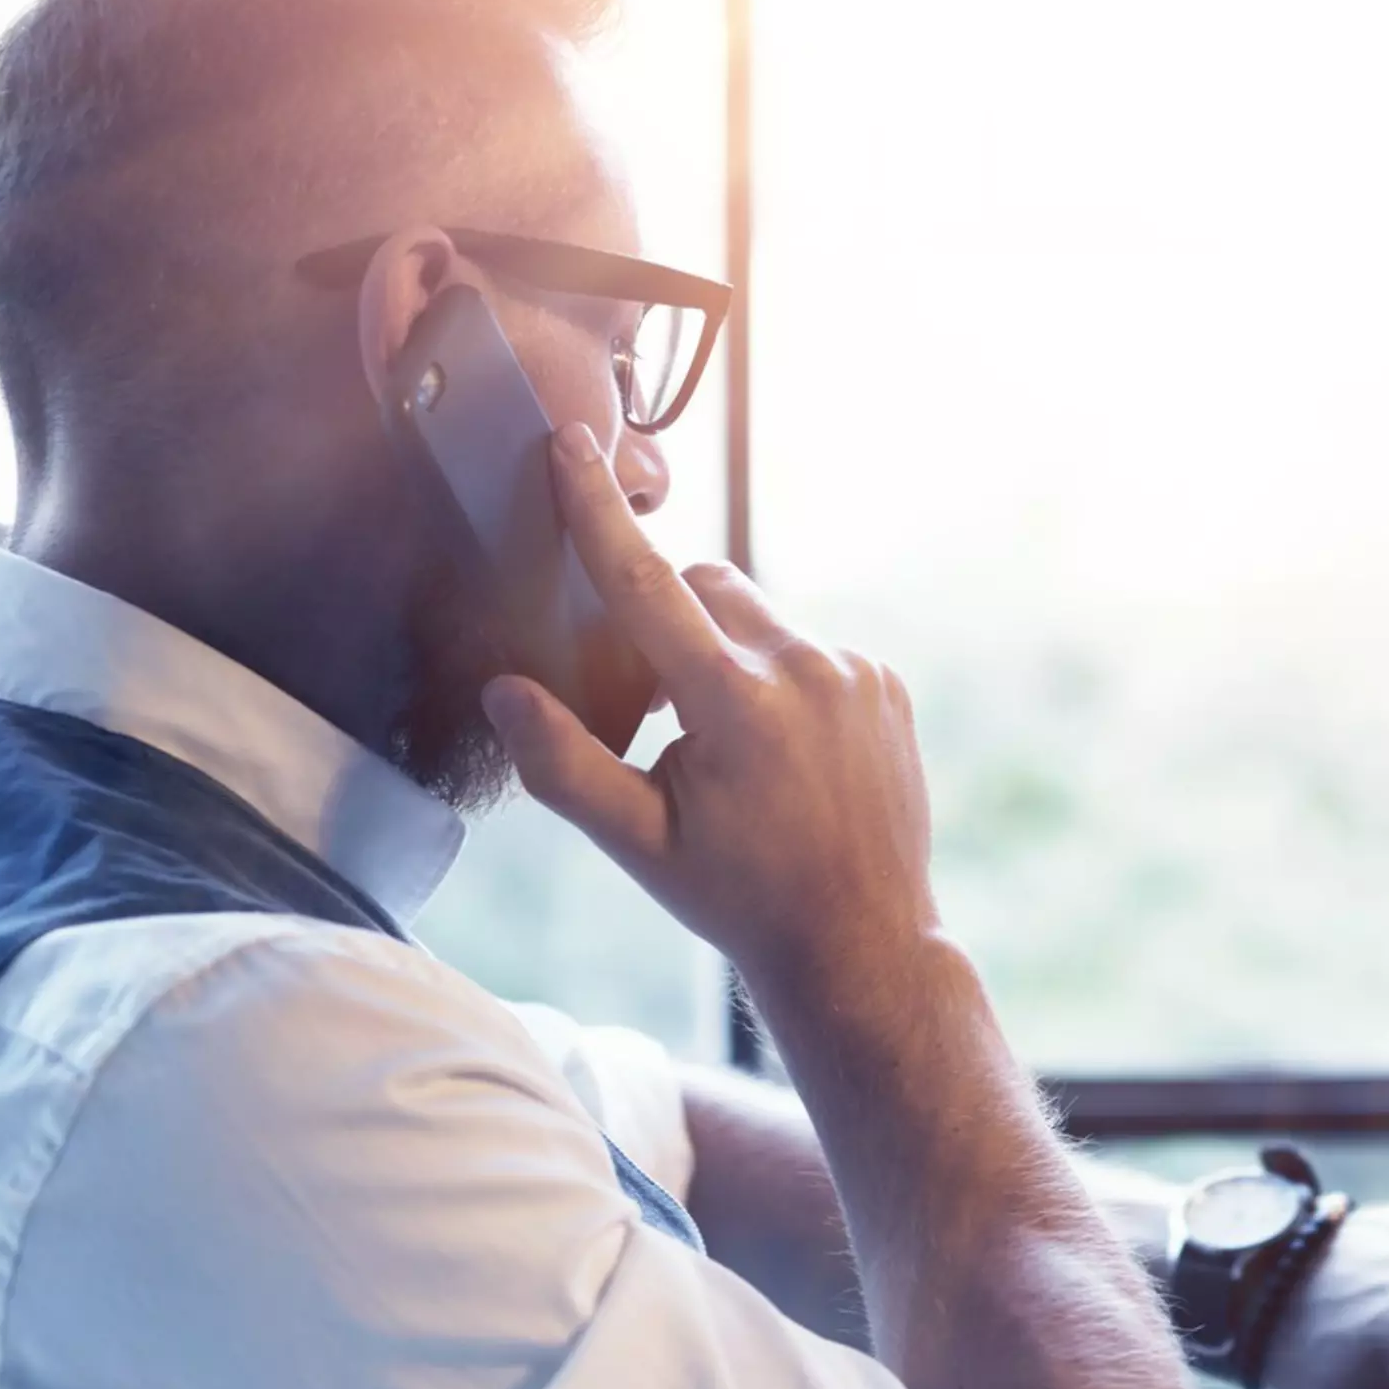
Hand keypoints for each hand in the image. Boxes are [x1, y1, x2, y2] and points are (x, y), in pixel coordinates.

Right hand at [485, 426, 940, 1001]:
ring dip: (729, 660)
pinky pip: (812, 653)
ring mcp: (855, 674)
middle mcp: (803, 670)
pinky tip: (786, 760)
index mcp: (734, 704)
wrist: (862, 943)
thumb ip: (563, 764)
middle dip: (672, 625)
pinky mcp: (886, 685)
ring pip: (760, 622)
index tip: (573, 446)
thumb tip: (502, 692)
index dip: (599, 512)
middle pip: (708, 589)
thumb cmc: (741, 897)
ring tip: (736, 756)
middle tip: (664, 714)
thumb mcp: (637, 844)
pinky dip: (783, 683)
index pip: (646, 585)